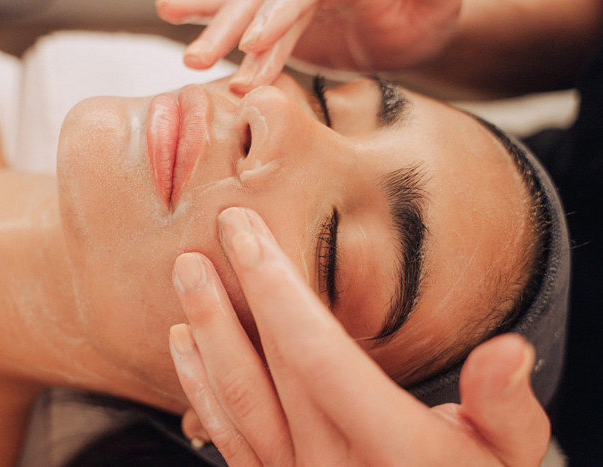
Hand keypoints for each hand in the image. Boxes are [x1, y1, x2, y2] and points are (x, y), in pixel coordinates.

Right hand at [156, 0, 461, 92]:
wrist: (411, 31)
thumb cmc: (430, 14)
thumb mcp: (436, 1)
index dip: (278, 14)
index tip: (253, 43)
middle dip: (232, 26)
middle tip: (199, 58)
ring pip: (247, 8)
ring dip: (214, 28)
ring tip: (179, 41)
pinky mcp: (283, 20)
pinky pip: (248, 26)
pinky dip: (218, 26)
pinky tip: (183, 28)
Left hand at [169, 207, 549, 465]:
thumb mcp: (508, 455)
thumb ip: (505, 406)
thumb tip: (510, 350)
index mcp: (394, 447)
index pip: (319, 352)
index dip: (278, 285)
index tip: (249, 230)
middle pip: (272, 365)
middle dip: (240, 290)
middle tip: (217, 229)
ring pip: (238, 400)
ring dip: (208, 331)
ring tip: (187, 274)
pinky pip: (227, 438)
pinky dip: (200, 389)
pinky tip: (186, 346)